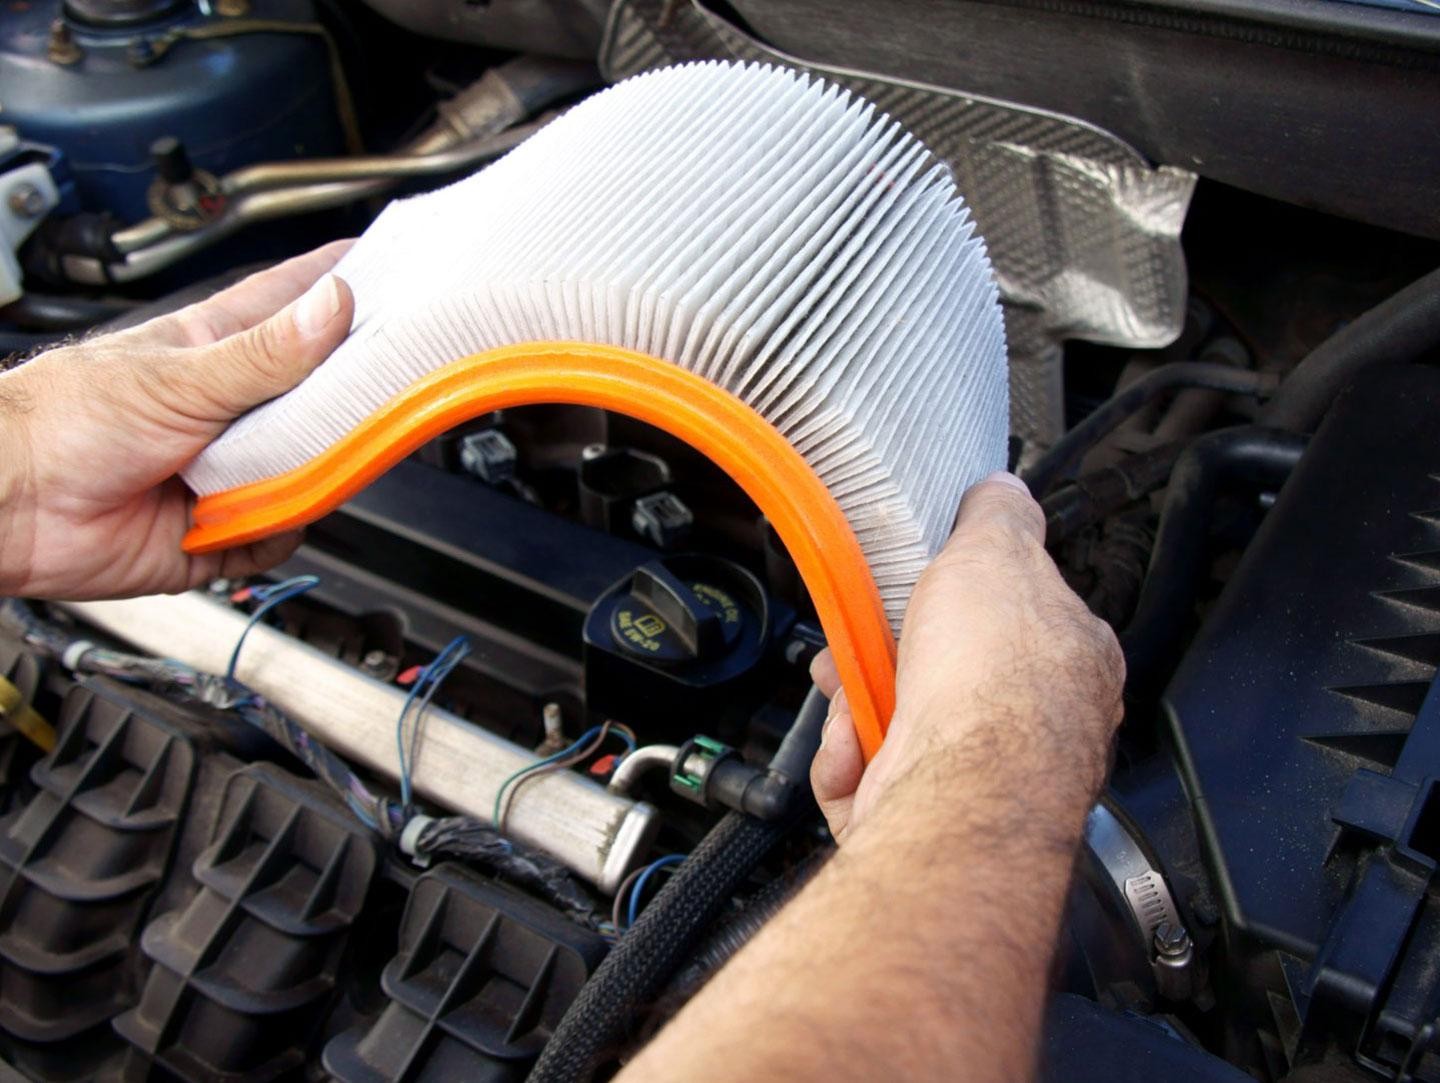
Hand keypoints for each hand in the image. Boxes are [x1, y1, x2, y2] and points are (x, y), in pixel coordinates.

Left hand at [0, 241, 354, 600]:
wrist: (10, 507)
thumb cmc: (65, 421)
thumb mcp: (180, 375)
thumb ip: (265, 352)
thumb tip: (333, 305)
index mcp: (221, 351)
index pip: (298, 303)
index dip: (346, 284)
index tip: (398, 270)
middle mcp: (232, 409)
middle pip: (322, 399)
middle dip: (352, 402)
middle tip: (385, 398)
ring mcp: (230, 468)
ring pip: (311, 470)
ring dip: (314, 475)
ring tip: (306, 465)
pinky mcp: (223, 528)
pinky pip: (281, 533)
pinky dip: (279, 530)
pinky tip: (260, 516)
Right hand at [809, 472, 1123, 840]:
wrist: (960, 790)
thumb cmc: (995, 682)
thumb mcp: (997, 552)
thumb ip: (999, 517)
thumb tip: (1003, 489)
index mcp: (1066, 657)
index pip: (1008, 610)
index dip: (948, 593)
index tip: (910, 585)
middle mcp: (1030, 722)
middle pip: (936, 667)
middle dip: (881, 652)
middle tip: (858, 642)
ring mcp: (977, 773)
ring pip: (893, 720)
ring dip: (853, 702)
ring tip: (847, 694)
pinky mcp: (926, 812)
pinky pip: (868, 774)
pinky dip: (848, 758)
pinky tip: (858, 747)